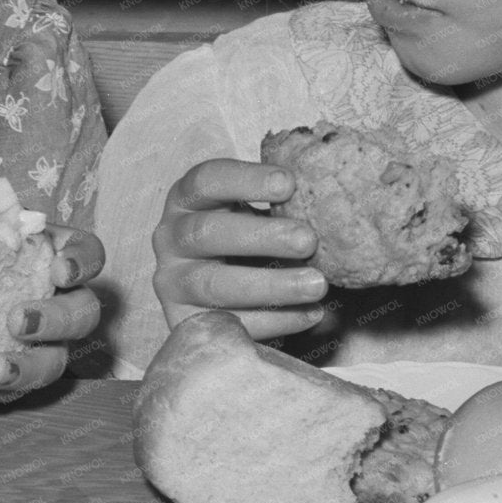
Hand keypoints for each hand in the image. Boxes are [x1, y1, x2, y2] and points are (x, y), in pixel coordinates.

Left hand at [0, 224, 104, 402]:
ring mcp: (43, 343)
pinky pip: (22, 390)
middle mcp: (58, 300)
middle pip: (84, 313)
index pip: (88, 253)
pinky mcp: (17, 375)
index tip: (59, 270)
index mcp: (49, 256)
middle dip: (57, 319)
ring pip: (58, 360)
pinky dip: (3, 388)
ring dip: (32, 366)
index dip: (82, 262)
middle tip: (17, 321)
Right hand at [151, 158, 325, 341]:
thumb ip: (278, 203)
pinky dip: (274, 321)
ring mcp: (173, 282)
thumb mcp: (253, 211)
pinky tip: (310, 313)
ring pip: (213, 284)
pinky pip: (228, 322)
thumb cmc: (247, 239)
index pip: (205, 181)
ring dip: (269, 285)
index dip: (244, 180)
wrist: (223, 293)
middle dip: (260, 237)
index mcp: (187, 200)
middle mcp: (171, 238)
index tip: (288, 184)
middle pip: (205, 232)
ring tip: (317, 285)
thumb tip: (330, 196)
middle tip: (308, 241)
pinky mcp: (184, 321)